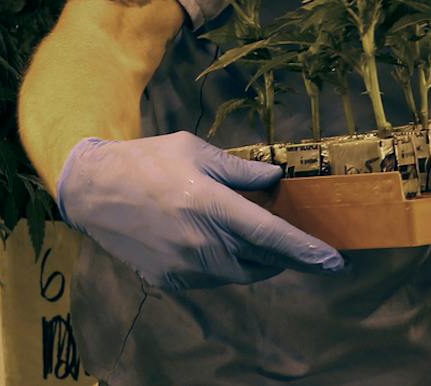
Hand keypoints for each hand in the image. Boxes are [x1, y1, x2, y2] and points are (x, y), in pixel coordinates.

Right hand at [56, 131, 344, 289]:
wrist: (94, 191)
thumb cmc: (148, 161)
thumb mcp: (196, 151)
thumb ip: (240, 169)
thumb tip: (276, 179)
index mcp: (209, 204)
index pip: (270, 235)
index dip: (306, 250)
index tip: (336, 262)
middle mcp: (199, 242)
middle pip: (262, 260)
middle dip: (290, 257)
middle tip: (312, 251)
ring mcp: (183, 266)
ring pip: (241, 274)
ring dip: (261, 261)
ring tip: (267, 242)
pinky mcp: (170, 280)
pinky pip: (214, 278)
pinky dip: (230, 264)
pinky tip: (226, 244)